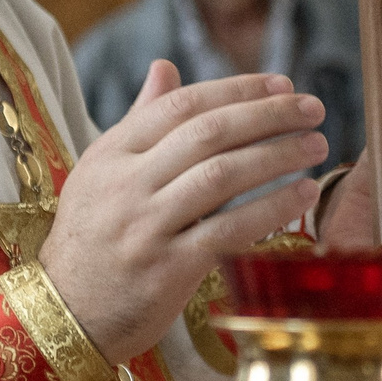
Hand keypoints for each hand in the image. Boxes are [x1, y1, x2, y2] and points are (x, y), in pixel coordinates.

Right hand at [38, 63, 326, 363]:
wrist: (65, 314)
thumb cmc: (90, 239)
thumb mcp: (99, 172)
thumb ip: (138, 120)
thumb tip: (166, 66)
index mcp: (111, 154)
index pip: (181, 105)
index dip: (237, 89)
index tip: (282, 84)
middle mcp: (127, 185)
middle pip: (208, 134)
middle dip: (267, 115)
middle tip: (313, 108)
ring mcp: (146, 227)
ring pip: (222, 176)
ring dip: (277, 156)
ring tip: (316, 145)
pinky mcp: (167, 270)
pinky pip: (228, 230)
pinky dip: (271, 209)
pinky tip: (302, 195)